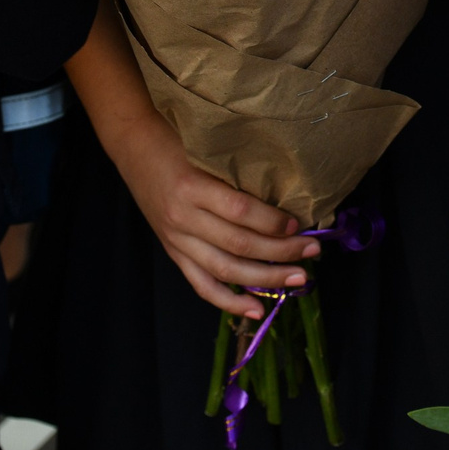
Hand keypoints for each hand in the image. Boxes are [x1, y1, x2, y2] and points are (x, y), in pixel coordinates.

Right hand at [105, 111, 318, 318]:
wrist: (134, 147)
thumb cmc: (177, 140)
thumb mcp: (206, 148)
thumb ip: (237, 172)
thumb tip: (285, 195)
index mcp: (192, 185)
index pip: (239, 211)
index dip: (271, 221)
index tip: (299, 223)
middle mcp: (183, 217)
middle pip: (238, 244)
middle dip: (281, 252)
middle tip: (314, 251)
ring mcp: (176, 239)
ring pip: (225, 269)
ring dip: (265, 278)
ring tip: (299, 279)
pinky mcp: (173, 253)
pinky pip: (202, 285)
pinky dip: (229, 301)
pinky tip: (257, 309)